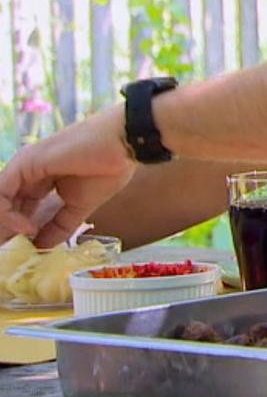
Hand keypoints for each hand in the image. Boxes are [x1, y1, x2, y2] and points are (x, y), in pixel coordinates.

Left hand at [0, 108, 136, 245]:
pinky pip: (1, 193)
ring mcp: (23, 166)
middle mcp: (27, 172)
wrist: (124, 144)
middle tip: (11, 252)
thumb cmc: (109, 168)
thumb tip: (42, 247)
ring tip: (16, 243)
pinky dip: (7, 214)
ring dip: (4, 225)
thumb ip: (59, 226)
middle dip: (6, 230)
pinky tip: (26, 227)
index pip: (17, 206)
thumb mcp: (80, 206)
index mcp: (40, 179)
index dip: (16, 229)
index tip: (24, 250)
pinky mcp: (24, 163)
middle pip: (5, 204)